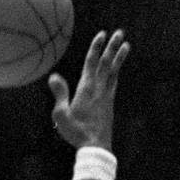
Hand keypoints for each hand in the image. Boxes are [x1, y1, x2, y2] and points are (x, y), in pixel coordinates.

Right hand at [48, 28, 128, 149]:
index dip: (96, 47)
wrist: (95, 147)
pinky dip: (116, 73)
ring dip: (119, 57)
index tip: (102, 34)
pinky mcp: (110, 105)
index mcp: (86, 89)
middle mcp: (99, 89)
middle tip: (119, 32)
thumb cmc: (76, 132)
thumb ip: (60, 94)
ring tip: (126, 45)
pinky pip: (114, 83)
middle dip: (112, 46)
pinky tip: (117, 71)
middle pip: (107, 63)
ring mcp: (106, 96)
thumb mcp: (62, 114)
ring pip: (114, 71)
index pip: (91, 62)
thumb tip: (53, 76)